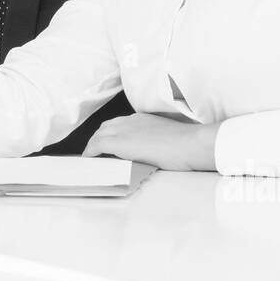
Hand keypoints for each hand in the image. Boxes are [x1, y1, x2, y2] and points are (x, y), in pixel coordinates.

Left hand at [83, 113, 216, 170]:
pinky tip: (89, 161)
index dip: (110, 135)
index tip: (108, 146)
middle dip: (99, 140)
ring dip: (94, 146)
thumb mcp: (165, 138)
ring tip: (93, 159)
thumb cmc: (186, 145)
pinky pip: (97, 146)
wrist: (189, 144)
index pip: (118, 124)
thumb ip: (152, 141)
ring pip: (99, 135)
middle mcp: (130, 121)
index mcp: (141, 119)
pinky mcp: (119, 142)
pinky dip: (91, 152)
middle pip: (105, 128)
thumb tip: (150, 152)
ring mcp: (123, 130)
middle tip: (97, 154)